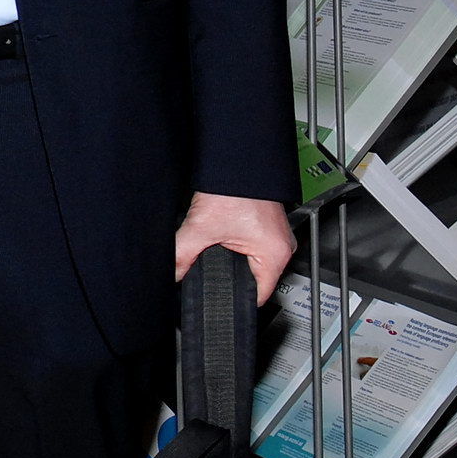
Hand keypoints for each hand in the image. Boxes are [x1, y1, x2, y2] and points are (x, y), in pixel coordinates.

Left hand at [174, 191, 293, 304]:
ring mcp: (277, 236)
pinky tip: (225, 236)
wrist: (238, 160)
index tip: (217, 296)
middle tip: (212, 265)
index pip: (257, 294)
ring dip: (234, 258)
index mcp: (275, 254)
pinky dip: (238, 245)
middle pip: (254, 278)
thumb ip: (183, 253)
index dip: (234, 297)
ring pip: (252, 261)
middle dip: (231, 276)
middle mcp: (282, 247)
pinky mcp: (268, 226)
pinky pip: (253, 246)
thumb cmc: (232, 188)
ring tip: (218, 246)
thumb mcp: (202, 226)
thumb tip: (174, 272)